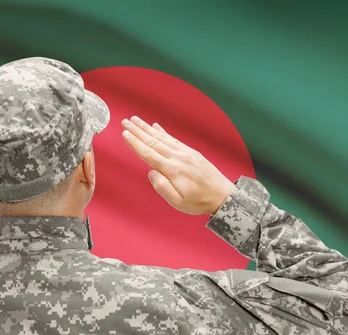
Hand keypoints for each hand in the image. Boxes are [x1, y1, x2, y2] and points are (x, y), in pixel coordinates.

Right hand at [121, 116, 235, 215]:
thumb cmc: (199, 201)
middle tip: (125, 121)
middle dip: (138, 131)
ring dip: (147, 128)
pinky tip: (156, 126)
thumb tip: (151, 172)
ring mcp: (185, 153)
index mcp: (172, 170)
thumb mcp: (178, 202)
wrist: (222, 195)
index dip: (136, 143)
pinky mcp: (191, 152)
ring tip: (136, 120)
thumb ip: (162, 187)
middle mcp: (178, 158)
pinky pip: (174, 139)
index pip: (149, 154)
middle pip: (153, 142)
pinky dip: (163, 132)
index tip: (125, 133)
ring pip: (162, 138)